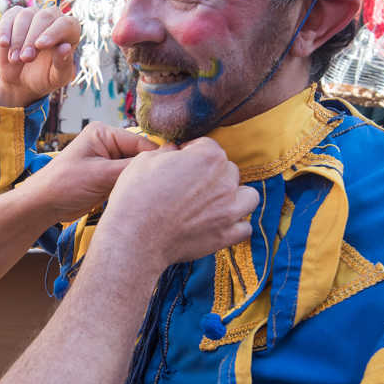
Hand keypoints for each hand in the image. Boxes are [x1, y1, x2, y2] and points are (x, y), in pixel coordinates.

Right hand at [0, 4, 80, 107]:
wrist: (21, 81)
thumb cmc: (44, 77)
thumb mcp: (56, 78)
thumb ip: (63, 64)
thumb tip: (65, 48)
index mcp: (70, 32)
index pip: (66, 24)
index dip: (53, 33)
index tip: (40, 46)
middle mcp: (53, 18)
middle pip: (44, 17)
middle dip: (32, 38)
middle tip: (25, 58)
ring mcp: (33, 15)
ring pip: (25, 16)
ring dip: (18, 39)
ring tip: (15, 60)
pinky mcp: (14, 16)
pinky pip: (9, 17)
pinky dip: (5, 30)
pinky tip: (4, 44)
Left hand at [17, 124, 158, 222]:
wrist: (43, 205)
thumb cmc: (64, 184)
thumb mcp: (100, 175)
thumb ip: (131, 168)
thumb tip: (161, 164)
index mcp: (104, 133)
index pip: (141, 143)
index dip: (156, 159)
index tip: (173, 174)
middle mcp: (108, 144)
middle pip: (141, 156)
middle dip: (148, 171)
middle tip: (164, 188)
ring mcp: (108, 161)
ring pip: (136, 170)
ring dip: (140, 182)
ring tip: (152, 194)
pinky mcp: (107, 177)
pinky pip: (128, 181)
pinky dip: (133, 189)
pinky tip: (141, 198)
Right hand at [95, 138, 258, 268]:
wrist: (135, 238)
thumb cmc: (136, 196)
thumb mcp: (145, 160)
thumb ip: (167, 152)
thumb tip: (174, 151)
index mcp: (208, 156)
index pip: (207, 146)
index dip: (191, 153)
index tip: (179, 164)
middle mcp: (225, 180)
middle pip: (228, 170)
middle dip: (212, 174)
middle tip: (190, 186)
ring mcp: (229, 210)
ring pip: (248, 196)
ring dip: (235, 196)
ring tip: (215, 203)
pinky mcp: (226, 235)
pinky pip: (244, 228)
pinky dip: (235, 226)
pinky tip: (219, 224)